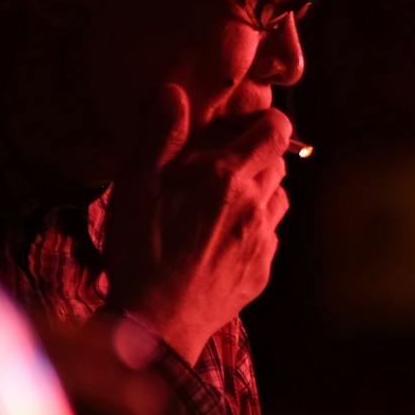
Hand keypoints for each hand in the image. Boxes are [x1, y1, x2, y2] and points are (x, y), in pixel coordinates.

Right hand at [104, 84, 290, 362]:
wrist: (155, 322)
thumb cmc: (139, 251)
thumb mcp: (135, 187)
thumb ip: (158, 136)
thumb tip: (173, 92)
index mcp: (226, 178)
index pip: (276, 131)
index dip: (265, 121)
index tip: (242, 125)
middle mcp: (255, 206)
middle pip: (278, 163)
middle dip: (256, 155)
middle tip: (219, 163)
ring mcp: (263, 240)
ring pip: (279, 197)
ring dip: (258, 189)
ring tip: (221, 198)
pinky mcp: (263, 268)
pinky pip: (271, 233)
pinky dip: (255, 224)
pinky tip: (222, 234)